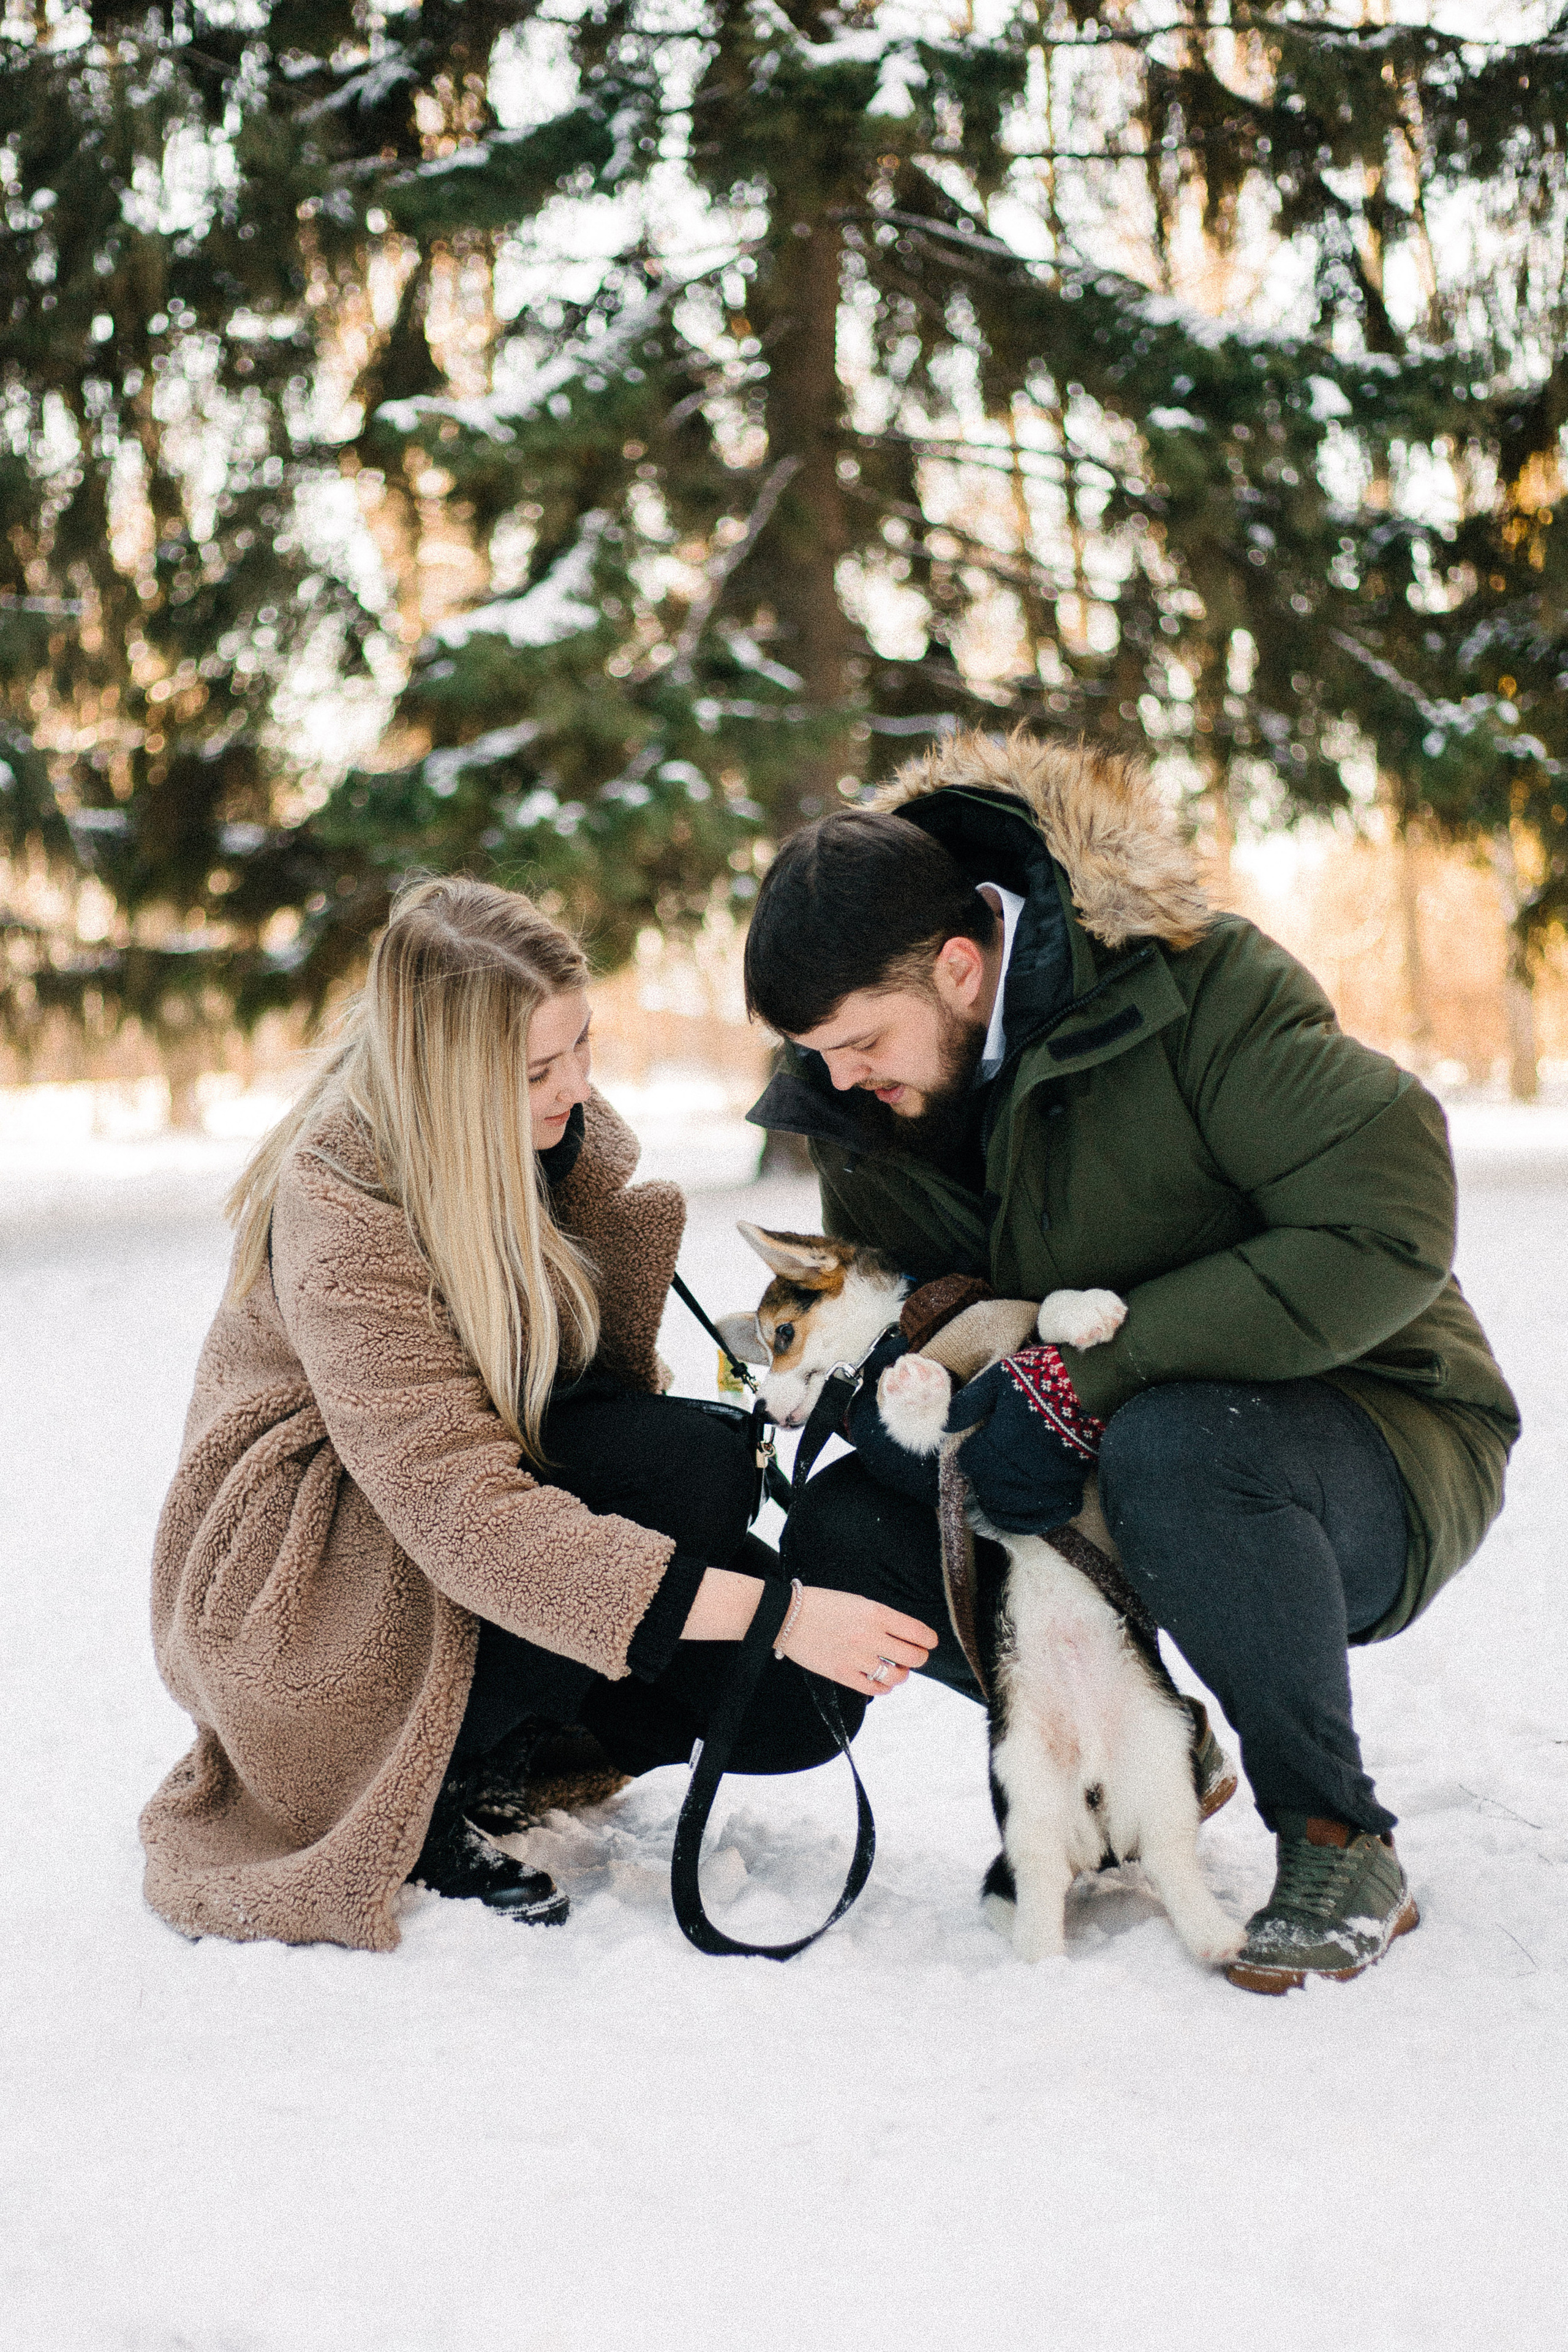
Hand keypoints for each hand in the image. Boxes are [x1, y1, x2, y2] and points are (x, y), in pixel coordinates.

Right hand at [776, 1587, 938, 1695]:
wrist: (787, 1616)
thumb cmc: (823, 1604)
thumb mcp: (858, 1602)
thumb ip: (882, 1618)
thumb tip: (904, 1636)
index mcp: (876, 1613)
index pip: (918, 1632)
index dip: (929, 1640)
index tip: (929, 1642)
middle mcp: (870, 1636)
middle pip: (913, 1657)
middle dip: (919, 1658)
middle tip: (915, 1657)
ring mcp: (856, 1657)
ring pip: (897, 1677)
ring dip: (902, 1675)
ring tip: (897, 1670)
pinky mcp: (842, 1674)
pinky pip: (874, 1688)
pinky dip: (883, 1687)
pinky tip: (881, 1681)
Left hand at [946, 1345, 1102, 1534]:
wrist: (1091, 1385)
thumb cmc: (1041, 1377)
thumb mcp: (998, 1377)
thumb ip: (970, 1402)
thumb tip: (946, 1425)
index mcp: (997, 1440)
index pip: (969, 1463)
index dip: (968, 1457)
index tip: (973, 1450)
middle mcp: (1016, 1467)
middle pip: (987, 1490)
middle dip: (980, 1485)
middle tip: (983, 1478)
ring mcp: (1042, 1480)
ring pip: (1011, 1508)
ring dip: (999, 1507)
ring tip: (995, 1501)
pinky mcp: (1066, 1486)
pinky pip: (1043, 1516)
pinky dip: (1029, 1521)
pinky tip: (1021, 1515)